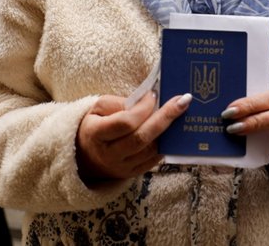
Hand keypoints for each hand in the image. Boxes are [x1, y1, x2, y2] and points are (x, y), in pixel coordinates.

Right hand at [75, 92, 191, 183]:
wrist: (84, 155)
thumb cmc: (94, 124)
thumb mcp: (98, 108)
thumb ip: (120, 103)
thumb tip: (149, 100)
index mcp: (96, 134)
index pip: (124, 123)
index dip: (142, 109)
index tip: (154, 94)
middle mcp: (108, 155)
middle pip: (142, 138)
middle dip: (165, 118)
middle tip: (183, 101)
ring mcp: (121, 167)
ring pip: (150, 150)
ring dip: (168, 131)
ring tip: (180, 113)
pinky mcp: (132, 174)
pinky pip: (154, 160)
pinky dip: (165, 144)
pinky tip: (173, 130)